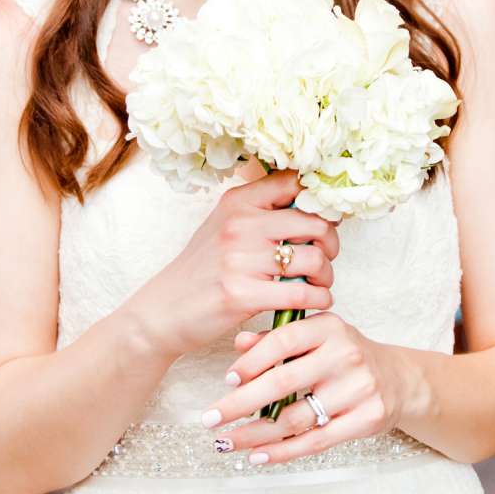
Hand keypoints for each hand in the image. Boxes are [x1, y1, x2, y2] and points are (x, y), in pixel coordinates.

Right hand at [123, 170, 338, 362]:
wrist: (163, 310)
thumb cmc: (202, 270)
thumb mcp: (225, 227)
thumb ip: (262, 212)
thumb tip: (316, 206)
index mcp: (237, 202)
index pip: (295, 183)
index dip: (322, 201)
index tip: (327, 219)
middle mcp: (240, 224)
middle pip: (315, 224)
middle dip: (331, 245)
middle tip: (326, 259)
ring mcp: (239, 259)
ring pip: (314, 260)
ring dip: (326, 277)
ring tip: (318, 285)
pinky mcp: (241, 294)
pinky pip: (301, 294)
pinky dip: (318, 300)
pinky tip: (315, 302)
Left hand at [202, 313, 427, 464]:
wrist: (399, 380)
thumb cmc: (345, 356)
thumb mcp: (315, 338)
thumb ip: (276, 339)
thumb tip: (238, 344)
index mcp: (329, 327)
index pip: (281, 342)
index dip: (250, 362)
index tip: (226, 380)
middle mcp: (345, 355)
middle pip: (282, 383)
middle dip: (239, 404)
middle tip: (210, 419)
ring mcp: (358, 389)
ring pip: (295, 419)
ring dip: (255, 434)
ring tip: (227, 442)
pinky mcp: (366, 419)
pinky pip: (315, 441)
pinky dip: (282, 452)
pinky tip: (257, 455)